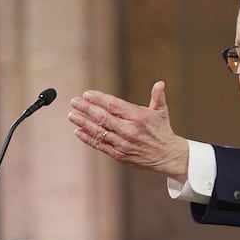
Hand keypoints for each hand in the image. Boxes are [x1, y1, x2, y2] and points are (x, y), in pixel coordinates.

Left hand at [68, 81, 188, 180]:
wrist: (168, 156)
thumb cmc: (163, 131)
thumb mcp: (162, 112)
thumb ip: (158, 96)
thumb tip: (159, 83)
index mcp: (138, 116)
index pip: (113, 105)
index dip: (98, 99)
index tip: (87, 94)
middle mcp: (129, 130)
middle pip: (102, 117)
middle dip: (86, 108)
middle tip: (74, 102)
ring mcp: (123, 143)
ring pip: (99, 131)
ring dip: (83, 123)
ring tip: (72, 115)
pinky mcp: (119, 155)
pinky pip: (100, 145)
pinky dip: (88, 139)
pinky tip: (78, 132)